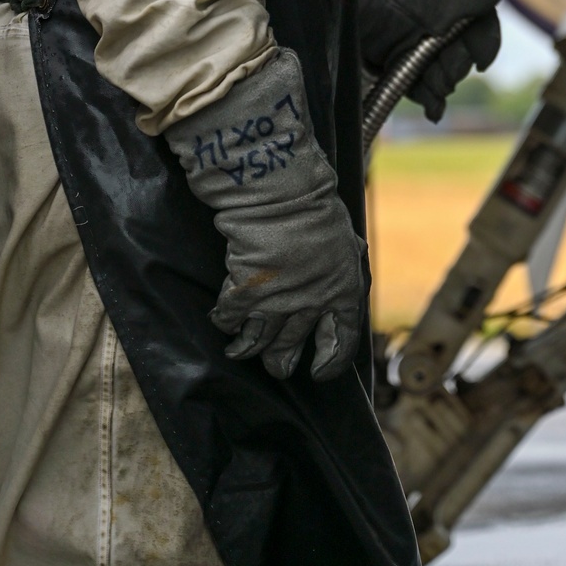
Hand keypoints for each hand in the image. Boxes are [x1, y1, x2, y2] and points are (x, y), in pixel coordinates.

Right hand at [164, 49, 366, 380]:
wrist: (282, 194)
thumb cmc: (315, 208)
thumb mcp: (342, 240)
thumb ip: (337, 266)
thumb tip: (338, 271)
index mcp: (342, 291)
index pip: (342, 339)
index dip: (331, 361)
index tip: (319, 371)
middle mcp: (311, 305)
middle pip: (293, 347)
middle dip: (281, 362)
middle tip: (275, 367)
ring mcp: (276, 304)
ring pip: (259, 342)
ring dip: (247, 349)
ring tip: (238, 350)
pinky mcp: (245, 294)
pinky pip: (231, 319)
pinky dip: (225, 322)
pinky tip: (222, 321)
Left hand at [351, 0, 502, 120]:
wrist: (335, 8)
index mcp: (449, 5)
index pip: (482, 28)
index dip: (484, 45)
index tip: (480, 60)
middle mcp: (437, 28)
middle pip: (465, 58)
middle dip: (454, 68)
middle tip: (436, 68)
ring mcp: (418, 50)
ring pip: (445, 78)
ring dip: (440, 86)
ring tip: (427, 86)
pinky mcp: (399, 69)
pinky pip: (424, 90)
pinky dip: (430, 100)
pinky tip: (432, 109)